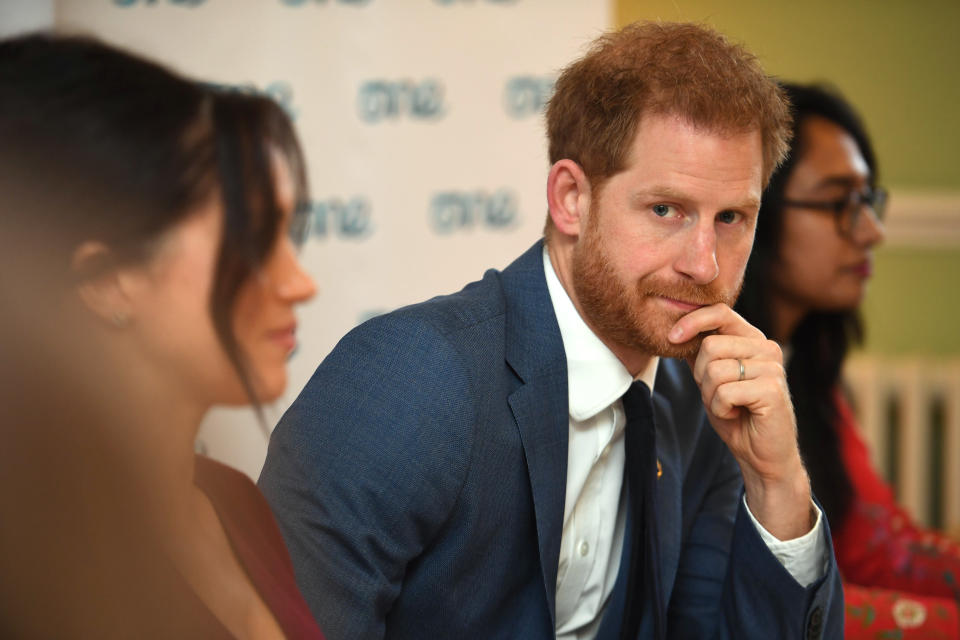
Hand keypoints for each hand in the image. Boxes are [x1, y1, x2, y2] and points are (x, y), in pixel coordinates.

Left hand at [669, 303, 813, 539]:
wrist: (763, 455)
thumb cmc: (737, 416)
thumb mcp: (711, 380)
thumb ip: (700, 354)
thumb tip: (675, 329)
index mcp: (753, 340)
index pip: (720, 312)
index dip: (692, 321)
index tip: (671, 338)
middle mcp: (767, 347)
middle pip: (711, 345)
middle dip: (701, 375)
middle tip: (717, 395)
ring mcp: (772, 367)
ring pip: (715, 370)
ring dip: (711, 395)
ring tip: (729, 406)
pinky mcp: (772, 389)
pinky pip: (725, 392)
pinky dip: (720, 409)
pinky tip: (736, 415)